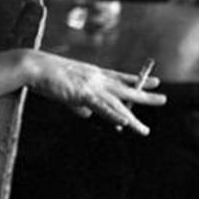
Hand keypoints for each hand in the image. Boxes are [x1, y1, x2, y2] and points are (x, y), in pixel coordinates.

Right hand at [26, 50, 165, 135]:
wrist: (35, 67)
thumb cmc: (48, 76)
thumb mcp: (67, 89)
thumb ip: (79, 102)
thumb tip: (87, 114)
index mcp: (93, 73)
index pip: (120, 77)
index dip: (137, 80)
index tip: (152, 80)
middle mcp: (97, 77)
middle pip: (126, 88)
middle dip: (145, 95)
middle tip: (163, 98)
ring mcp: (91, 85)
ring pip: (117, 104)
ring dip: (131, 120)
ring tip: (144, 131)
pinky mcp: (82, 93)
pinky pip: (101, 107)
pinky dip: (112, 115)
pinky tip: (124, 122)